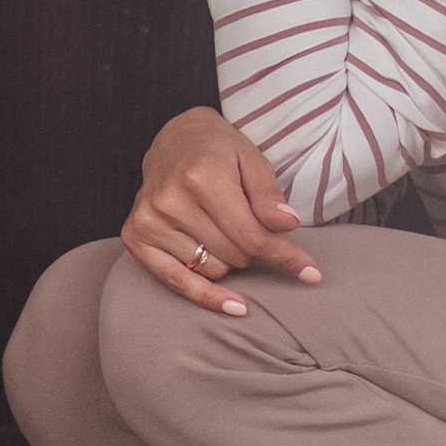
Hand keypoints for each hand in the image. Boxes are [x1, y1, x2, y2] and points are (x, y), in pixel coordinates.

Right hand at [122, 105, 320, 317]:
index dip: (284, 256)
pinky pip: (177, 282)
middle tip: (252, 227)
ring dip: (230, 260)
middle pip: (234, 255)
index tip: (310, 272)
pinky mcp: (135, 236)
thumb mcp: (252, 159)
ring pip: (213, 270)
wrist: (173, 138)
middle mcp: (169, 200)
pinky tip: (234, 306)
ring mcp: (148, 220)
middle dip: (254, 249)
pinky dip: (207, 297)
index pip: (251, 236)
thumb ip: (269, 194)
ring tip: (223, 230)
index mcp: (200, 176)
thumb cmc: (219, 150)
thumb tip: (288, 225)